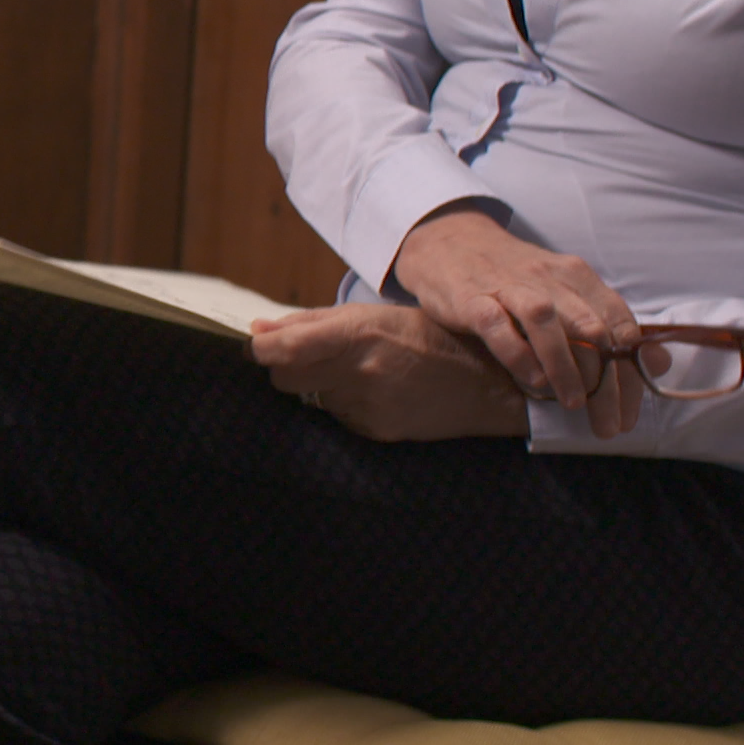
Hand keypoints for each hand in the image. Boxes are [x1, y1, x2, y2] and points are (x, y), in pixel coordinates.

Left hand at [249, 304, 532, 439]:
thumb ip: (312, 323)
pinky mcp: (376, 430)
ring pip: (312, 399)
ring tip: (357, 371)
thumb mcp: (375, 314)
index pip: (282, 349)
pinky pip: (339, 417)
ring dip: (319, 386)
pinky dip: (344, 404)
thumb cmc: (429, 337)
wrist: (486, 383)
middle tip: (305, 358)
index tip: (257, 346)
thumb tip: (260, 329)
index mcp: (356, 334)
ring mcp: (367, 406)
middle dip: (283, 369)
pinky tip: (375, 391)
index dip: (259, 349)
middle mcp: (358, 372)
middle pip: (285, 379)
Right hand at [388, 207, 661, 436]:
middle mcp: (549, 278)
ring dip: (566, 367)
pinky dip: (518, 354)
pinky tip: (531, 380)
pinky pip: (497, 325)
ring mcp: (509, 286)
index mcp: (577, 277)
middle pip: (591, 329)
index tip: (629, 412)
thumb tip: (657, 362)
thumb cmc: (513, 277)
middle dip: (606, 382)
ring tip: (573, 404)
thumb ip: (607, 325)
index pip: (619, 325)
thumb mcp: (566, 293)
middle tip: (608, 424)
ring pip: (546, 322)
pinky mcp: (471, 298)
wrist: (449, 243)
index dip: (631, 372)